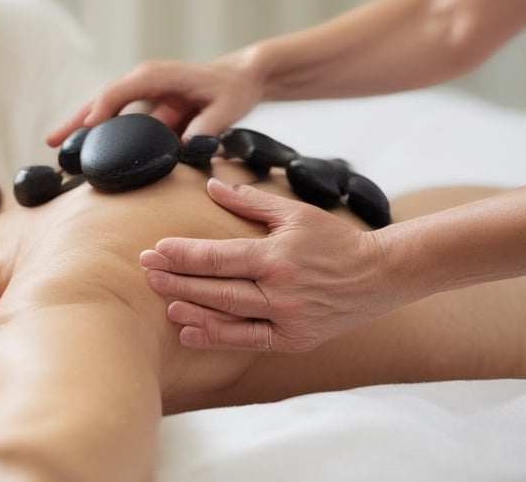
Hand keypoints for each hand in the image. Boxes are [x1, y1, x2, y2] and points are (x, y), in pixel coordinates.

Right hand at [46, 53, 263, 146]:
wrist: (240, 78)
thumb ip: (206, 127)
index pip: (119, 91)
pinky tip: (86, 154)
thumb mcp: (226, 107)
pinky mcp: (145, 109)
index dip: (101, 111)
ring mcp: (142, 96)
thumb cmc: (232, 89)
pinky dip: (100, 136)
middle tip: (52, 142)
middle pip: (101, 100)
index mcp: (157, 76)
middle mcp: (143, 81)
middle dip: (76, 121)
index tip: (87, 131)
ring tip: (56, 148)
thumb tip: (184, 148)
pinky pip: (118, 122)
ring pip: (104, 111)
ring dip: (80, 129)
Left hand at [140, 179, 400, 351]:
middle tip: (146, 272)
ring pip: (227, 318)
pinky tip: (189, 331)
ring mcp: (287, 319)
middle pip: (216, 289)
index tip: (154, 251)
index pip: (218, 257)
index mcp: (277, 256)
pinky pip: (247, 340)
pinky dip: (215, 337)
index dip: (183, 255)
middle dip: (176, 280)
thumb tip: (211, 185)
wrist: (379, 276)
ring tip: (163, 302)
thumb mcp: (294, 213)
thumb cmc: (334, 240)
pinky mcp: (293, 340)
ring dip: (191, 310)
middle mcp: (280, 291)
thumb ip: (249, 202)